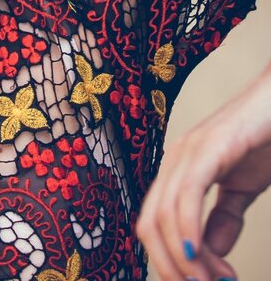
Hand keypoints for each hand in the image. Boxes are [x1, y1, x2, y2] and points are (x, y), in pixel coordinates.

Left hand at [137, 63, 270, 280]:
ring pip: (164, 216)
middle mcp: (173, 161)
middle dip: (171, 267)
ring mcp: (186, 152)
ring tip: (214, 279)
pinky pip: (187, 195)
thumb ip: (224, 217)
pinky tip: (203, 254)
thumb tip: (208, 250)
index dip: (166, 263)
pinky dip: (190, 230)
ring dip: (186, 259)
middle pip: (148, 226)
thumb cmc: (261, 140)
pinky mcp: (207, 148)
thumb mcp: (240, 188)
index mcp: (175, 172)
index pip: (151, 225)